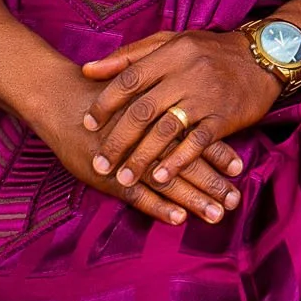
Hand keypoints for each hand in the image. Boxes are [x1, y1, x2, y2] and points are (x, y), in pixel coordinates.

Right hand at [23, 58, 223, 227]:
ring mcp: (129, 158)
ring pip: (169, 181)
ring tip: (217, 215)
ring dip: (194, 199)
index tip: (239, 169)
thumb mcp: (139, 82)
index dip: (217, 152)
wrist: (61, 97)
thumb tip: (200, 101)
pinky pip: (138, 195)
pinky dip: (159, 207)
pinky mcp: (110, 176)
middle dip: (213, 183)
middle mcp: (149, 137)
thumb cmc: (103, 90)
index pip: (195, 135)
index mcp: (160, 114)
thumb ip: (166, 90)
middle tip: (234, 201)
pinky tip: (179, 218)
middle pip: (188, 162)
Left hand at [79, 30, 278, 221]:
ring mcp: (206, 96)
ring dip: (142, 157)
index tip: (87, 124)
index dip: (105, 103)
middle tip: (99, 163)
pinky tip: (161, 178)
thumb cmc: (211, 50)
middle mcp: (187, 74)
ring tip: (123, 178)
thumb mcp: (173, 42)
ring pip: (166, 130)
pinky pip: (197, 143)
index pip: (130, 78)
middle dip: (117, 140)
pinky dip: (178, 162)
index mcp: (172, 53)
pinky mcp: (224, 117)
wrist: (265, 55)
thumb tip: (88, 70)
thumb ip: (131, 55)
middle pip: (143, 110)